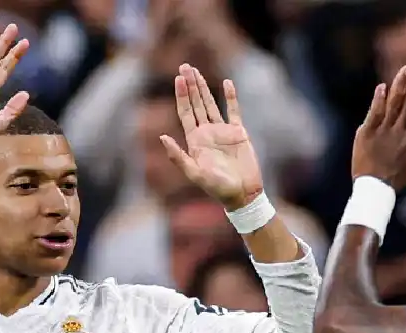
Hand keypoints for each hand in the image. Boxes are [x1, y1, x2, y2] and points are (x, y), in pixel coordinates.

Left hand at [161, 64, 262, 209]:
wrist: (243, 193)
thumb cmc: (218, 188)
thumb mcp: (195, 174)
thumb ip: (178, 156)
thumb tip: (162, 137)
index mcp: (194, 141)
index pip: (185, 113)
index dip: (181, 96)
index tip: (178, 79)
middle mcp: (206, 133)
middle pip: (195, 104)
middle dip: (190, 86)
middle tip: (185, 66)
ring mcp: (222, 131)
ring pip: (211, 104)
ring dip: (204, 88)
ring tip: (197, 71)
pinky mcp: (238, 132)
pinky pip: (233, 111)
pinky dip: (230, 97)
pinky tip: (227, 83)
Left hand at [352, 64, 405, 188]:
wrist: (374, 189)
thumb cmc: (394, 181)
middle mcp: (399, 130)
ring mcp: (383, 130)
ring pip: (393, 103)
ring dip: (400, 85)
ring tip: (405, 69)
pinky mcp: (367, 132)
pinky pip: (374, 112)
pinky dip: (379, 99)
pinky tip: (383, 86)